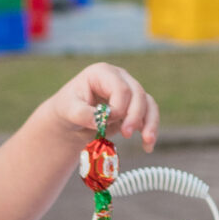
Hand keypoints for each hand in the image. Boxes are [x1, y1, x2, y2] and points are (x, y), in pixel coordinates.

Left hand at [44, 63, 158, 150]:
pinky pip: (149, 115)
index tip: (106, 122)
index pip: (120, 87)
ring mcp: (129, 91)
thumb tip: (101, 120)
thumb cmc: (68, 109)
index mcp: (102, 73)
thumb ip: (83, 114)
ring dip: (150, 123)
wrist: (71, 119)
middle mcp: (120, 78)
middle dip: (135, 115)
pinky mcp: (134, 107)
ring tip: (148, 141)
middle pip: (138, 93)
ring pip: (148, 103)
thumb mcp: (68, 110)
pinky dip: (150, 130)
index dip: (118, 106)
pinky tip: (147, 146)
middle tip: (126, 134)